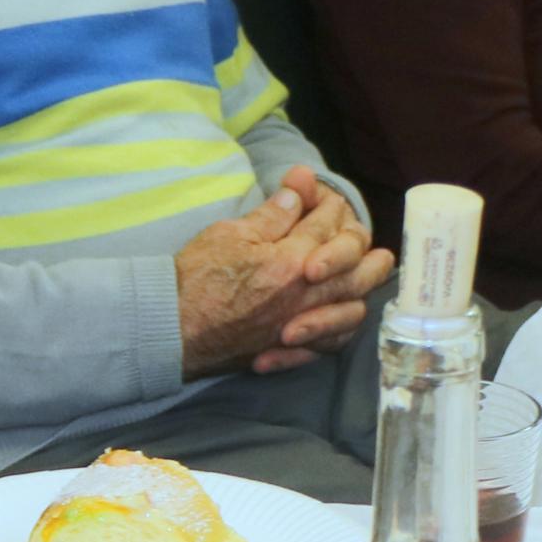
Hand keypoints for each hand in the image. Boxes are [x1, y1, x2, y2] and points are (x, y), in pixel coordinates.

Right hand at [176, 168, 393, 376]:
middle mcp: (305, 293)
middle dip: (365, 246)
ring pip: (353, 307)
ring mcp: (300, 324)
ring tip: (370, 276)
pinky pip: (332, 344)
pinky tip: (342, 317)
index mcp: (291, 259)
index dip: (330, 204)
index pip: (327, 223)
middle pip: (356, 267)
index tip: (327, 198)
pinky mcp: (290, 350)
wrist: (171, 328)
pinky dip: (343, 330)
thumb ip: (272, 214)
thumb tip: (299, 190)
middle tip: (367, 239)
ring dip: (365, 289)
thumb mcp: (230, 233)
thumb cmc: (195, 278)